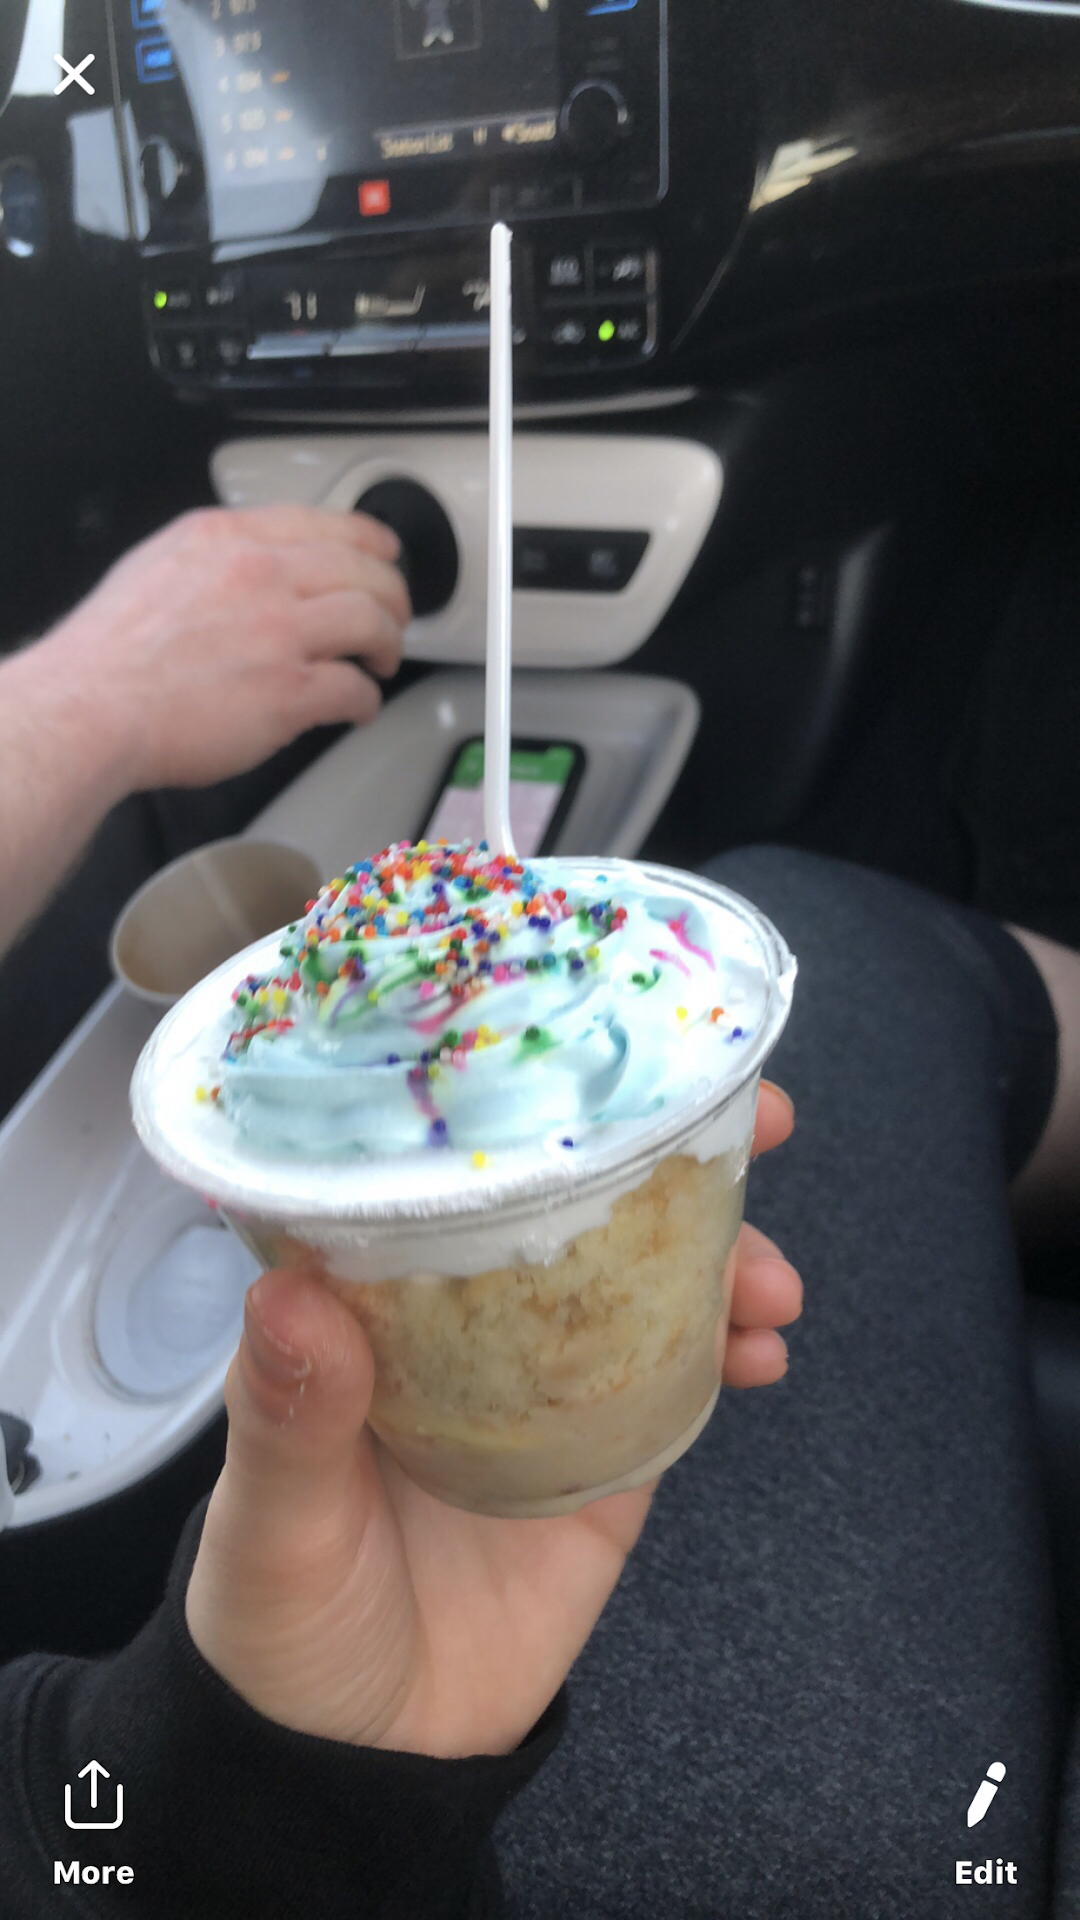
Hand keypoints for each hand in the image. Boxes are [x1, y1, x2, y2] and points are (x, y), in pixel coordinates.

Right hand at [37, 506, 409, 791]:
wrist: (92, 708)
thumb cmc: (111, 655)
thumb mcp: (156, 567)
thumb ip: (210, 561)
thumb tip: (248, 571)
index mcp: (226, 539)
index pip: (321, 524)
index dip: (368, 540)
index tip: (382, 552)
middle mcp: (259, 575)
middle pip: (361, 570)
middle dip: (390, 596)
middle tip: (393, 617)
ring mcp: (279, 632)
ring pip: (371, 620)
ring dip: (387, 643)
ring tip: (382, 660)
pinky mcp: (289, 691)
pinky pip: (354, 688)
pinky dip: (366, 700)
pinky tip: (359, 708)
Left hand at [185, 1082, 800, 1761]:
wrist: (369, 1767)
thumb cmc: (283, 1628)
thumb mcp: (272, 1527)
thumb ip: (288, 1421)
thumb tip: (292, 1294)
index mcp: (371, 1305)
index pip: (440, 1167)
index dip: (515, 1096)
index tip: (595, 1049)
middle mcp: (459, 1320)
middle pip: (567, 1201)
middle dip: (661, 1151)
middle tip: (753, 1118)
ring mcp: (541, 1383)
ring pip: (642, 1276)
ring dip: (720, 1251)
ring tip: (770, 1279)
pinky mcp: (605, 1456)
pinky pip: (679, 1380)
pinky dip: (730, 1348)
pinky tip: (762, 1348)